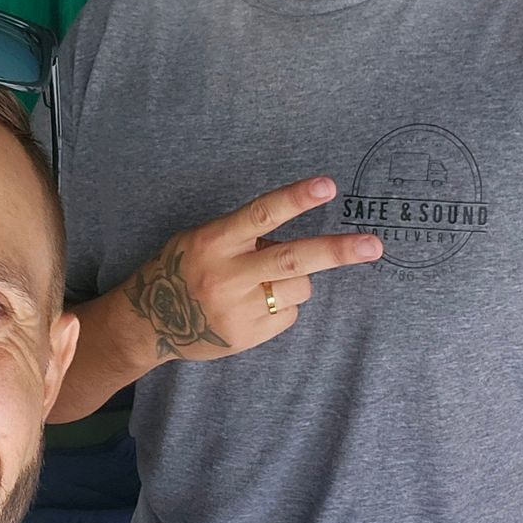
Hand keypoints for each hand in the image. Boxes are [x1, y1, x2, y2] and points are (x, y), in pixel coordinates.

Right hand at [121, 177, 381, 363]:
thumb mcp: (201, 239)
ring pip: (298, 288)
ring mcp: (238, 310)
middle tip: (373, 245)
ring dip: (296, 280)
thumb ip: (243, 236)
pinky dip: (281, 306)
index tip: (328, 186)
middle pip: (292, 260)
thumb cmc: (183, 267)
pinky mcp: (248, 336)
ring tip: (263, 281)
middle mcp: (226, 276)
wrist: (149, 322)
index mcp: (213, 241)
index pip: (260, 215)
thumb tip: (293, 238)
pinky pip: (288, 314)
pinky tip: (254, 305)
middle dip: (336, 251)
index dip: (295, 199)